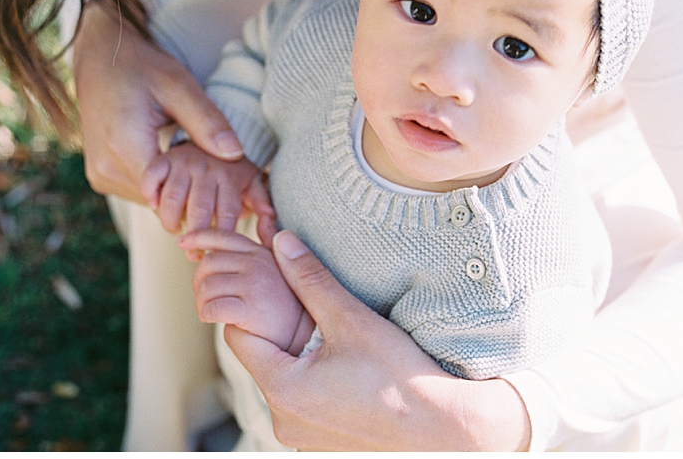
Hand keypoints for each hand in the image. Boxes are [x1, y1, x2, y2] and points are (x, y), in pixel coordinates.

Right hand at [72, 0, 243, 202]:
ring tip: (196, 161)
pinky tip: (177, 162)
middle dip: (192, 190)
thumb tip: (236, 154)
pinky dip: (161, 184)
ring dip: (176, 188)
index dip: (202, 190)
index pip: (170, 195)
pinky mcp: (100, 177)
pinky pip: (139, 192)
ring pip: (152, 201)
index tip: (224, 178)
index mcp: (124, 147)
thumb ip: (207, 122)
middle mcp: (105, 169)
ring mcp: (100, 176)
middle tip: (216, 168)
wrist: (101, 58)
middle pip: (162, 201)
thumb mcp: (179, 87)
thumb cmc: (142, 67)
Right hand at [139, 143, 275, 258]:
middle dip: (195, 237)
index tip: (213, 253)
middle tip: (192, 253)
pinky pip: (151, 177)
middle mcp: (208, 168)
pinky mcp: (164, 158)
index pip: (226, 214)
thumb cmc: (233, 167)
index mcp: (230, 176)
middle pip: (199, 210)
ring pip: (173, 198)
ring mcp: (185, 162)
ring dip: (171, 221)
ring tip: (175, 231)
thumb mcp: (251, 181)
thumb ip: (261, 203)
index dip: (220, 237)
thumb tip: (272, 230)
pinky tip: (155, 206)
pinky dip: (150, 194)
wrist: (212, 132)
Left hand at [178, 229, 314, 354]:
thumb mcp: (282, 266)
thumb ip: (269, 242)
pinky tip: (216, 319)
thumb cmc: (287, 303)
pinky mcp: (250, 308)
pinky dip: (207, 315)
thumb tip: (265, 217)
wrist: (304, 336)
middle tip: (205, 297)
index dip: (198, 236)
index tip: (182, 242)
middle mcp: (258, 263)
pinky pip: (212, 308)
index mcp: (261, 252)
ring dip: (201, 302)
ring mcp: (254, 284)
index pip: (224, 237)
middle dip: (199, 281)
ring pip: (206, 287)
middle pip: (208, 263)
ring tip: (211, 311)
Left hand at [223, 231, 531, 450]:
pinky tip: (349, 373)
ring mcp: (301, 440)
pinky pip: (305, 408)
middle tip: (315, 316)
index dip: (255, 309)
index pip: (239, 337)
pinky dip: (317, 387)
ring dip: (302, 362)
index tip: (279, 292)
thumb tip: (282, 243)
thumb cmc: (399, 376)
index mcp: (281, 390)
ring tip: (337, 344)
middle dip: (283, 335)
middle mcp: (283, 422)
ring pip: (286, 386)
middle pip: (264, 362)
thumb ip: (310, 279)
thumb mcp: (350, 318)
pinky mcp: (322, 446)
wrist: (443, 429)